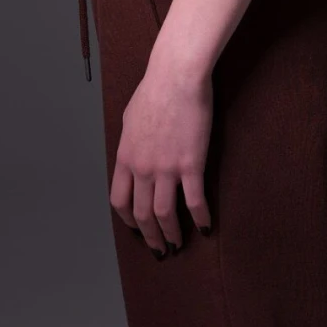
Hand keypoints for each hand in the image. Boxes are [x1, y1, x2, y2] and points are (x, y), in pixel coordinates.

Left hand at [110, 54, 214, 252]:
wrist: (176, 77)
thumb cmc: (155, 91)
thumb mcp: (131, 119)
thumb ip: (131, 143)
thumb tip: (133, 154)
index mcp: (125, 157)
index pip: (120, 200)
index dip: (128, 220)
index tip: (137, 228)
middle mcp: (142, 168)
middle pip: (142, 214)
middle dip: (150, 236)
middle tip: (160, 249)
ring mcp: (166, 168)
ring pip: (165, 213)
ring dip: (171, 234)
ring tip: (179, 244)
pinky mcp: (191, 165)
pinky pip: (194, 201)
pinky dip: (200, 218)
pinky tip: (206, 227)